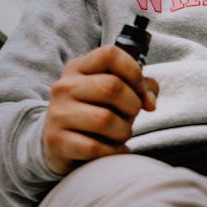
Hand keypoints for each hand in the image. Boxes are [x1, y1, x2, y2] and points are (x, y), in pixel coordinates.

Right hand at [42, 45, 158, 174]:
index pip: (110, 55)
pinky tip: (113, 150)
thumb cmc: (93, 116)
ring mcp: (58, 114)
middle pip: (112, 87)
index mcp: (78, 69)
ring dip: (123, 132)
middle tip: (130, 117)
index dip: (134, 72)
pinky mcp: (57, 142)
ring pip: (105, 119)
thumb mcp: (111, 95)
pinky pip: (96, 147)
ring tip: (119, 135)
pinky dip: (113, 152)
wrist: (58, 146)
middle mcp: (64, 87)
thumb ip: (138, 87)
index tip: (140, 91)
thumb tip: (150, 101)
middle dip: (132, 106)